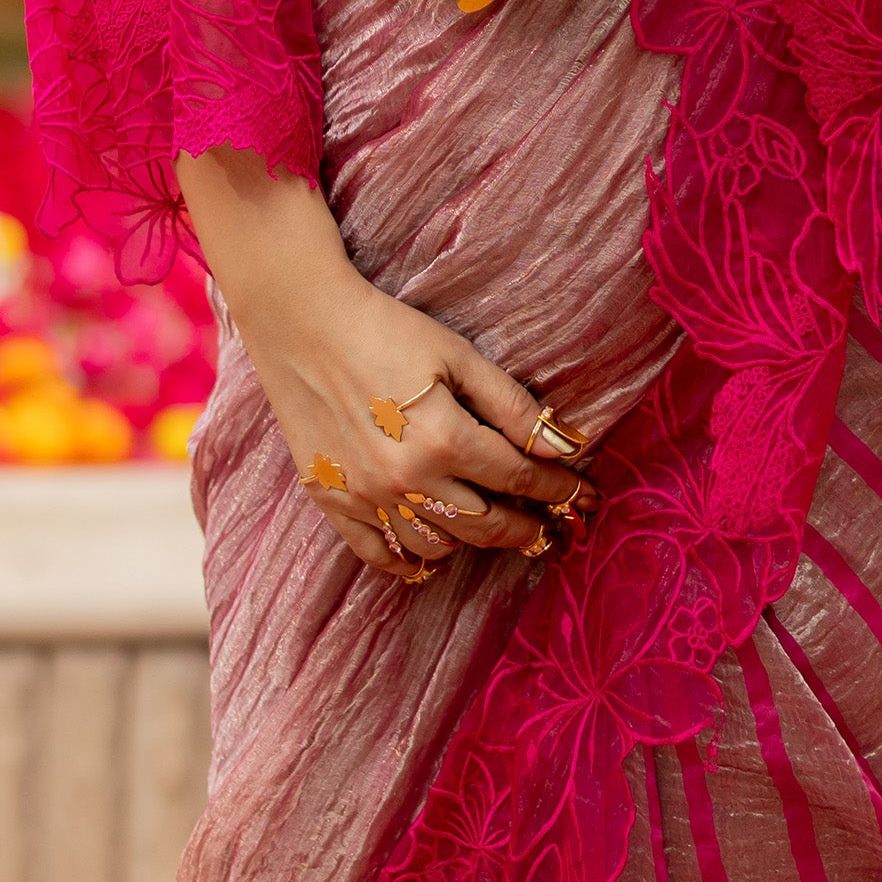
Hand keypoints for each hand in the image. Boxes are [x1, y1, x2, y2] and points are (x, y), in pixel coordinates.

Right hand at [175, 152, 591, 580]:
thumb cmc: (385, 329)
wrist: (300, 320)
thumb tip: (565, 447)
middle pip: (484, 524)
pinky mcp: (331, 500)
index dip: (558, 491)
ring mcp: (365, 497)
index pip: (519, 479)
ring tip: (495, 531)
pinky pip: (377, 553)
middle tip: (550, 528)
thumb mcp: (459, 356)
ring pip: (436, 545)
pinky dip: (409, 561)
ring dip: (474, 543)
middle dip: (526, 528)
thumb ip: (513, 407)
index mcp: (443, 439)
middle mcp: (405, 480)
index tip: (582, 496)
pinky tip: (431, 554)